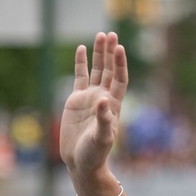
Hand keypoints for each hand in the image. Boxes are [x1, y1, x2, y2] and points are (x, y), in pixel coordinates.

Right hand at [59, 32, 127, 179]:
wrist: (81, 162)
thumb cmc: (95, 153)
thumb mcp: (102, 138)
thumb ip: (104, 119)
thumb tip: (102, 99)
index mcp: (113, 105)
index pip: (119, 79)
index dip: (120, 64)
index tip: (120, 48)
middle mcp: (103, 97)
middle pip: (109, 70)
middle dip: (110, 53)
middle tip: (111, 34)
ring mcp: (90, 97)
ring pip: (96, 70)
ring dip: (99, 54)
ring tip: (101, 35)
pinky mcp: (76, 100)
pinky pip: (80, 77)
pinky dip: (81, 63)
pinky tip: (82, 48)